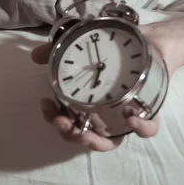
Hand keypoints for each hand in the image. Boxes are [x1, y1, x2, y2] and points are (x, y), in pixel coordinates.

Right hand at [31, 42, 159, 151]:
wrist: (148, 43)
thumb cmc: (114, 50)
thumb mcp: (83, 46)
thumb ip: (57, 51)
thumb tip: (35, 55)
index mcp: (87, 103)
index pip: (67, 120)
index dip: (54, 118)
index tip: (46, 105)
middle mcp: (104, 114)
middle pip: (83, 136)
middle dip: (70, 134)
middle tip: (62, 122)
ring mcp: (125, 117)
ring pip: (109, 141)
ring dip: (95, 141)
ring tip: (87, 133)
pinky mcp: (148, 112)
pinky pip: (147, 129)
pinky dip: (139, 129)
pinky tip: (133, 120)